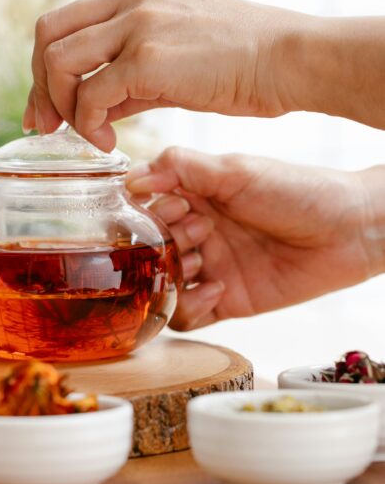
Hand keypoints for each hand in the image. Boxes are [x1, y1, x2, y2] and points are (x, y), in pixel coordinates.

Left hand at [23, 0, 306, 150]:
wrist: (290, 61)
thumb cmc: (240, 65)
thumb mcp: (172, 61)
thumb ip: (126, 78)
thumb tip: (90, 108)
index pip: (63, 22)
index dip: (42, 68)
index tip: (46, 109)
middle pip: (48, 34)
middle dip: (39, 86)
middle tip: (46, 126)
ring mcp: (139, 22)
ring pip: (59, 60)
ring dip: (60, 105)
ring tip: (85, 135)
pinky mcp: (149, 57)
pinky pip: (91, 94)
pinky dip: (88, 125)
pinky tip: (107, 142)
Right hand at [130, 147, 383, 329]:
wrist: (351, 231)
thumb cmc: (299, 191)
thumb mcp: (237, 171)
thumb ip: (183, 168)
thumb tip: (131, 177)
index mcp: (196, 197)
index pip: (147, 208)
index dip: (150, 212)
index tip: (175, 207)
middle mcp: (197, 233)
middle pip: (149, 248)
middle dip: (163, 244)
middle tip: (197, 234)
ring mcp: (209, 268)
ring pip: (160, 284)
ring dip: (171, 275)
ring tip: (202, 261)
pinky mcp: (224, 301)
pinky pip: (186, 315)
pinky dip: (190, 306)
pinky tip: (216, 287)